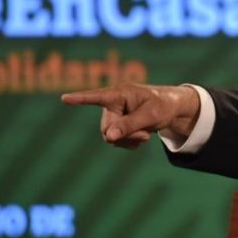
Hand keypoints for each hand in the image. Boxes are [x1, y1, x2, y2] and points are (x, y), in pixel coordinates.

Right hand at [62, 84, 200, 149]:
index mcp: (120, 94)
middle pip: (106, 128)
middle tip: (144, 134)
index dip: (80, 99)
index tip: (64, 98)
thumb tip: (109, 137)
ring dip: (128, 140)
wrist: (173, 110)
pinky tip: (141, 138)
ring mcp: (114, 115)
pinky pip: (116, 141)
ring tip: (145, 135)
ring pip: (110, 137)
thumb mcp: (151, 116)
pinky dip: (129, 143)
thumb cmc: (163, 105)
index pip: (97, 96)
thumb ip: (129, 125)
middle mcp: (113, 104)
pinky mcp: (118, 126)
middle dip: (124, 135)